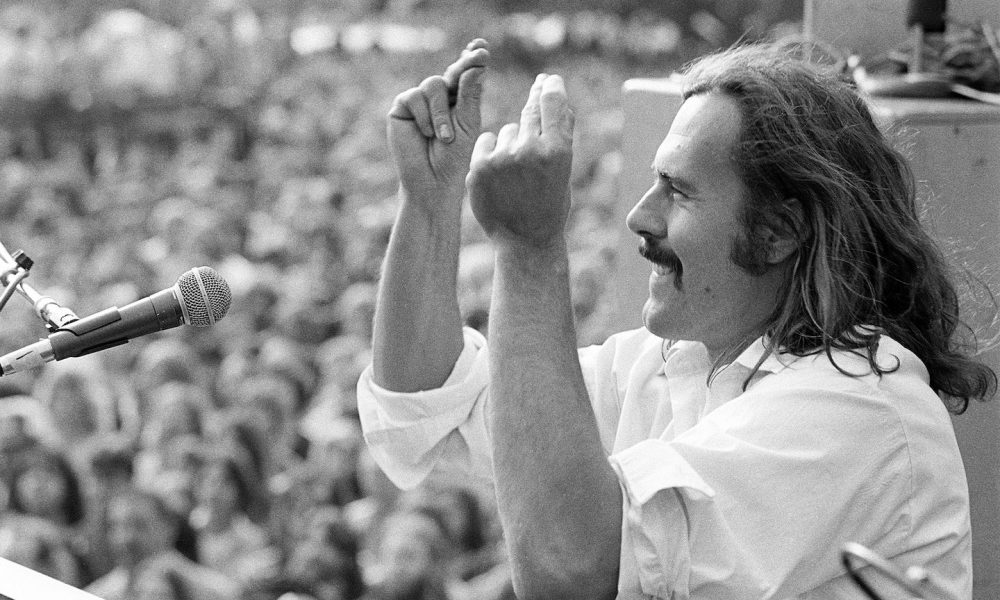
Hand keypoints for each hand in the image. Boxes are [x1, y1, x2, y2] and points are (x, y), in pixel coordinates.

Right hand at [387, 39, 488, 205]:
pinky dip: (424, 117)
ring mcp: (419, 100)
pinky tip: (426, 135)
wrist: (432, 181)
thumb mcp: (468, 124)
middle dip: (464, 66)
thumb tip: (478, 64)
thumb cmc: (454, 158)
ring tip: (444, 137)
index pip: (465, 74)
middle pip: (451, 72)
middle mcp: (439, 97)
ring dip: (441, 113)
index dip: (472, 58)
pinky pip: (414, 97)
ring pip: (432, 84)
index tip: (483, 47)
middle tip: (480, 55)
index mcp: (459, 100)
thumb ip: (470, 94)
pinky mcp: (402, 108)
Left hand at [467, 73, 573, 248]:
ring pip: (509, 130)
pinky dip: (493, 150)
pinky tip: (500, 173)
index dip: (551, 87)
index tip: (548, 80)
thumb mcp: (564, 170)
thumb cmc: (550, 205)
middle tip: (538, 87)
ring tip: (518, 171)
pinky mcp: (479, 166)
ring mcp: (502, 158)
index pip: (553, 103)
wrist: (524, 241)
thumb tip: (556, 95)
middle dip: (535, 99)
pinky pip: (487, 141)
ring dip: (513, 141)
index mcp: (558, 151)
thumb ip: (560, 134)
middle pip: (530, 111)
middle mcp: (530, 150)